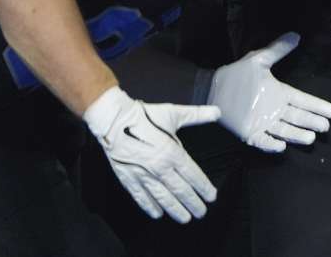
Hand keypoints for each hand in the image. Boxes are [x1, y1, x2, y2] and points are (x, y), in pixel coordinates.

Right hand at [83, 87, 219, 222]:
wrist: (114, 120)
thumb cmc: (144, 117)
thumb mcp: (174, 113)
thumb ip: (198, 115)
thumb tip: (217, 112)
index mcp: (173, 153)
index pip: (193, 175)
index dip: (204, 188)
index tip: (211, 196)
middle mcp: (160, 168)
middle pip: (181, 191)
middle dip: (193, 203)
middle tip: (201, 212)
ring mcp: (143, 175)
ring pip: (163, 198)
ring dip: (175, 209)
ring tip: (185, 218)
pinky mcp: (128, 178)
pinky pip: (141, 196)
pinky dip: (149, 206)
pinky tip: (157, 214)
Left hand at [209, 32, 330, 152]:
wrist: (213, 88)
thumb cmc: (237, 74)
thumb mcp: (259, 59)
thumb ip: (277, 49)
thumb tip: (296, 35)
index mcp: (280, 94)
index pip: (303, 101)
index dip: (318, 106)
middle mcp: (275, 110)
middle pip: (298, 118)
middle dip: (312, 122)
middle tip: (325, 127)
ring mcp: (264, 122)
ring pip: (285, 131)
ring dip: (297, 135)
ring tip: (310, 138)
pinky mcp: (250, 133)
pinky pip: (263, 141)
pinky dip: (271, 145)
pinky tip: (281, 147)